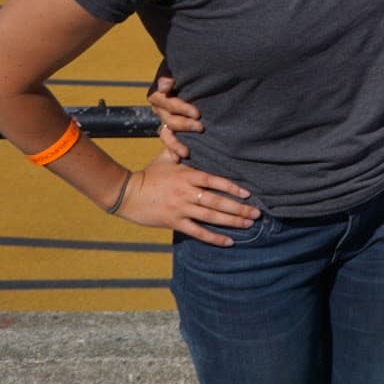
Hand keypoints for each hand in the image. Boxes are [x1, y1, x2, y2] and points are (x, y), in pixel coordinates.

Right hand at [118, 151, 259, 247]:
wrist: (126, 193)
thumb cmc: (148, 174)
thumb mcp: (165, 157)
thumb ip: (180, 149)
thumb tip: (190, 141)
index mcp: (187, 175)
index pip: (215, 181)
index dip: (233, 188)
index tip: (248, 194)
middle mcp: (187, 192)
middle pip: (218, 201)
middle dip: (239, 208)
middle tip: (257, 214)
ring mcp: (181, 208)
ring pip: (211, 216)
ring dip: (232, 221)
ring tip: (249, 225)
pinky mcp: (174, 222)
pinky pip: (197, 231)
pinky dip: (214, 238)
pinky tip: (229, 242)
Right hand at [148, 74, 200, 160]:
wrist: (194, 75)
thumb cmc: (187, 69)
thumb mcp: (175, 67)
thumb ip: (169, 74)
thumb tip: (165, 86)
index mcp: (159, 95)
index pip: (167, 102)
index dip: (181, 108)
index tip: (197, 113)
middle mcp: (160, 109)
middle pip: (169, 119)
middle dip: (184, 125)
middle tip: (200, 127)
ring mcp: (165, 120)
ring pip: (166, 134)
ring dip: (175, 143)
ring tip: (186, 152)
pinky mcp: (172, 129)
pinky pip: (169, 142)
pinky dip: (173, 150)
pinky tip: (179, 159)